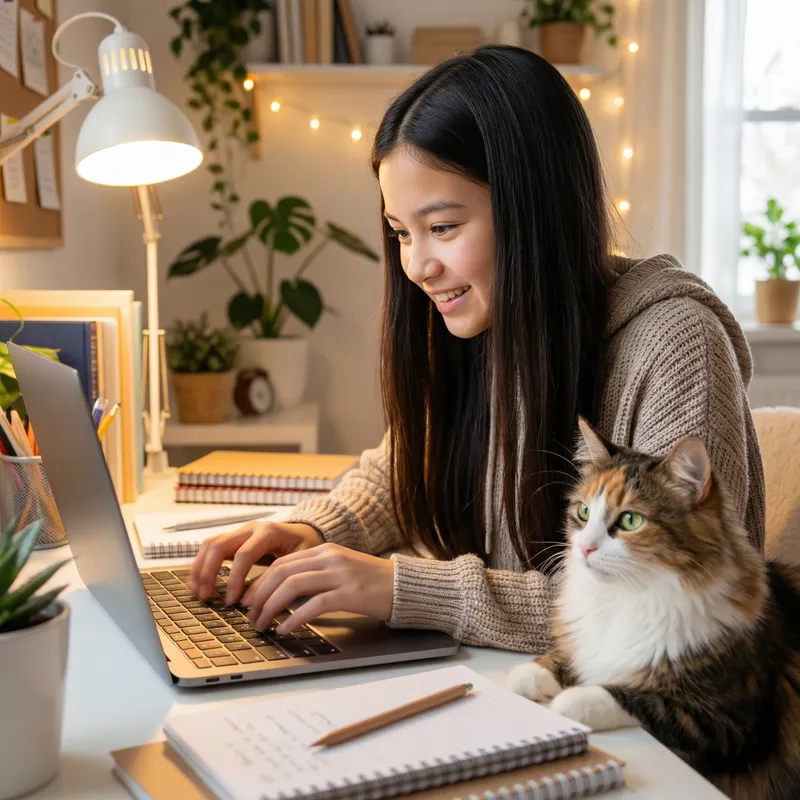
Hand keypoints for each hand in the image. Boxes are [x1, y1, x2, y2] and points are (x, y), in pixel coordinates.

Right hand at [190, 520, 324, 601]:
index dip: (235, 578)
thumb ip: (281, 577)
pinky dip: (201, 564)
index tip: (231, 601)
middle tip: (205, 597)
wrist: (307, 532)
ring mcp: (240, 530)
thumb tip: (257, 601)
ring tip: (197, 592)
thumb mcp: (301, 562)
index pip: (244, 554)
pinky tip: (198, 583)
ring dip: (200, 568)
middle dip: (208, 572)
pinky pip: (211, 547)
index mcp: (269, 532)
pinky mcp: (234, 537)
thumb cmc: (306, 548)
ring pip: (210, 544)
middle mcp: (251, 527)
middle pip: (219, 545)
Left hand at [241, 542, 394, 632]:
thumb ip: (314, 575)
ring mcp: (340, 574)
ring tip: (262, 624)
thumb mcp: (340, 570)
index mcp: (324, 550)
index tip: (248, 601)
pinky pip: (313, 605)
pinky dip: (294, 618)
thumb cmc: (372, 583)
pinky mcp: (350, 593)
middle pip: (281, 572)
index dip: (259, 583)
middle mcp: (330, 558)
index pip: (281, 563)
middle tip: (249, 616)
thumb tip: (282, 596)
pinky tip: (285, 629)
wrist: (405, 586)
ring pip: (292, 586)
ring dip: (270, 607)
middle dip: (259, 595)